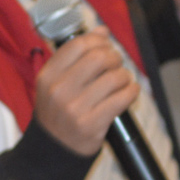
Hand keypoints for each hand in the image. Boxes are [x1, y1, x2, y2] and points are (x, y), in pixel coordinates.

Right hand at [34, 29, 139, 156]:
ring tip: (123, 80)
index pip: (78, 44)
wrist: (54, 149)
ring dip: (125, 75)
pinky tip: (130, 91)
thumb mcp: (56, 82)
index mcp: (47, 76)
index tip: (106, 44)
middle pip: (98, 57)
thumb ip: (75, 55)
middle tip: (116, 64)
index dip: (98, 39)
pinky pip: (121, 99)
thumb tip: (101, 31)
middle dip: (114, 57)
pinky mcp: (91, 125)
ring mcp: (74, 109)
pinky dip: (131, 91)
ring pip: (113, 77)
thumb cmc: (59, 111)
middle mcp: (58, 91)